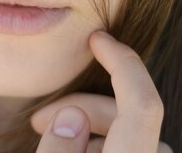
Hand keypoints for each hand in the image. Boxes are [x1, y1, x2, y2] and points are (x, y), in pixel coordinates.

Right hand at [31, 31, 171, 152]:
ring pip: (133, 135)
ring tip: (49, 135)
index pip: (142, 105)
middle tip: (39, 119)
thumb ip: (58, 150)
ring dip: (92, 129)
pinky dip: (106, 143)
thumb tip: (71, 115)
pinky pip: (135, 149)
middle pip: (132, 118)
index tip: (98, 38)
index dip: (122, 62)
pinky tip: (74, 150)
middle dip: (85, 106)